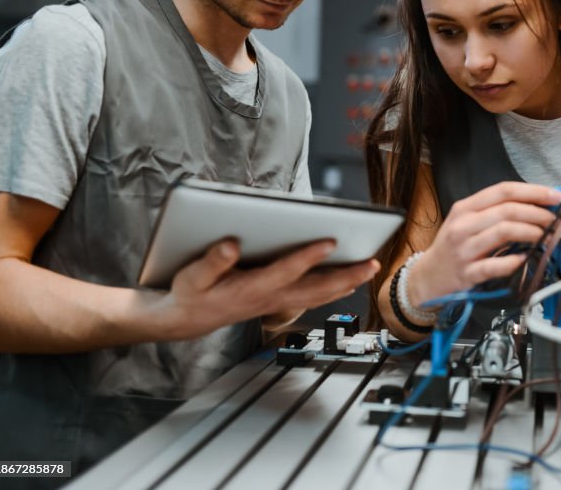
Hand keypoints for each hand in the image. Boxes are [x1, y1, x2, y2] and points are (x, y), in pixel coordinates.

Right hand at [162, 238, 378, 340]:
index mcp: (250, 289)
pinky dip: (335, 289)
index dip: (307, 257)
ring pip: (320, 295)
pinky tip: (350, 280)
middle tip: (372, 263)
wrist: (188, 320)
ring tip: (370, 268)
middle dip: (346, 276)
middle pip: (315, 289)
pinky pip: (315, 298)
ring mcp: (278, 303)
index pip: (285, 271)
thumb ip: (212, 261)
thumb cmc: (192, 293)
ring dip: (347, 283)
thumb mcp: (192, 276)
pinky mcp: (281, 302)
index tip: (330, 240)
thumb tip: (231, 244)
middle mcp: (270, 298)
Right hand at [408, 182, 560, 304]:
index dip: (534, 191)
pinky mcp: (466, 273)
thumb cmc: (454, 247)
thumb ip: (497, 212)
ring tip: (546, 236)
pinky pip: (495, 265)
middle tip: (556, 220)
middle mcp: (463, 225)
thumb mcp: (468, 222)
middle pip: (507, 210)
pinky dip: (514, 261)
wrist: (427, 277)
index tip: (558, 195)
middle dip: (538, 213)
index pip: (504, 190)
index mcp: (466, 208)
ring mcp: (463, 249)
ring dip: (531, 232)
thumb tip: (539, 205)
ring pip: (503, 232)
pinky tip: (525, 259)